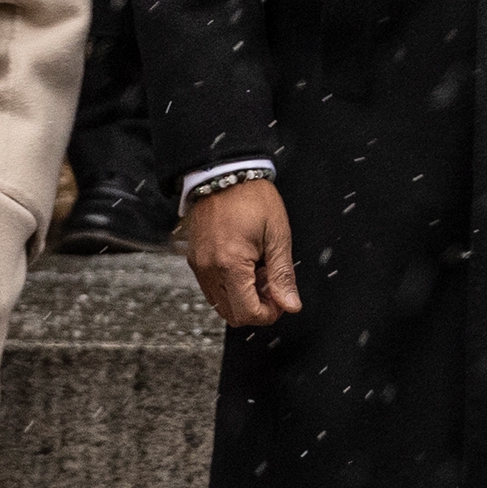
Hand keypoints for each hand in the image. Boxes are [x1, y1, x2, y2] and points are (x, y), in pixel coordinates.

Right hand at [182, 176, 301, 329]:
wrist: (224, 173)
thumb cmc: (251, 197)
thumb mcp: (277, 235)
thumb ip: (283, 275)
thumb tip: (290, 305)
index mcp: (231, 264)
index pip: (248, 313)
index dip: (269, 313)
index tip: (281, 299)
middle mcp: (209, 269)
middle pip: (232, 314)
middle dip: (256, 306)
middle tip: (271, 283)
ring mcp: (199, 265)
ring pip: (221, 304)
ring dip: (242, 297)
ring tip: (258, 270)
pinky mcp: (195, 260)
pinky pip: (212, 288)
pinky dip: (230, 286)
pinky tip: (244, 264)